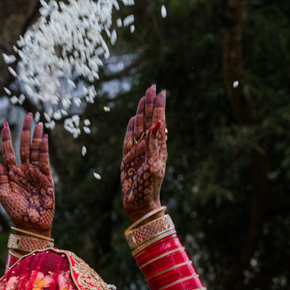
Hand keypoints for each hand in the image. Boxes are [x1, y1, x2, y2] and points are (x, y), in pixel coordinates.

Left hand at [0, 114, 53, 235]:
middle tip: (27, 115)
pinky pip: (45, 160)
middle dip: (25, 130)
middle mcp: (24, 170)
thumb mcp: (4, 194)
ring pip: (35, 150)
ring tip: (37, 122)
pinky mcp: (46, 177)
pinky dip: (44, 148)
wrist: (31, 224)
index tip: (5, 124)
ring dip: (36, 136)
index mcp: (11, 173)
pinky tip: (44, 137)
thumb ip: (0, 176)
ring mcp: (35, 172)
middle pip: (24, 146)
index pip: (8, 151)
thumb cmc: (15, 212)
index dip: (6, 138)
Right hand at [121, 85, 167, 222]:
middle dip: (150, 103)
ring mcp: (138, 151)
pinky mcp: (128, 158)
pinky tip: (133, 118)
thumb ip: (154, 145)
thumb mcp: (153, 166)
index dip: (159, 106)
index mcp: (158, 147)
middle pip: (150, 119)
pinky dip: (131, 127)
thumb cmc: (148, 187)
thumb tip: (158, 123)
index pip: (159, 121)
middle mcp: (149, 146)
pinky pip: (129, 139)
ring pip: (139, 126)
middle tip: (151, 87)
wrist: (139, 203)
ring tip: (143, 97)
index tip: (161, 91)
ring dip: (141, 112)